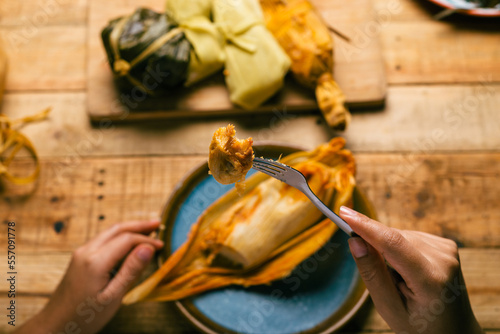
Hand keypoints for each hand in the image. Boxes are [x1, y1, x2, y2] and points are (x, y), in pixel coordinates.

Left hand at [16, 220, 163, 333]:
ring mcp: (81, 252)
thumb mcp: (113, 296)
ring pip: (109, 232)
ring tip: (148, 229)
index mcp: (95, 261)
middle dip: (139, 225)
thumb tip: (149, 248)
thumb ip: (131, 270)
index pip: (127, 239)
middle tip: (158, 223)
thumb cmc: (86, 316)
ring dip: (130, 229)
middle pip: (117, 229)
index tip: (162, 246)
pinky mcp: (80, 257)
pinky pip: (103, 240)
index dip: (146, 240)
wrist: (56, 325)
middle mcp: (86, 251)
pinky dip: (120, 236)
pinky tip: (130, 241)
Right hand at [339, 206, 482, 333]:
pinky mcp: (447, 245)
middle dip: (377, 247)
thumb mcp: (389, 307)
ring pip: (400, 235)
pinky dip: (402, 250)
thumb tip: (355, 241)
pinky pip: (410, 237)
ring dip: (390, 251)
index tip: (344, 213)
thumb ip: (372, 273)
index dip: (366, 226)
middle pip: (394, 238)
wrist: (454, 331)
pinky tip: (409, 271)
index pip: (392, 243)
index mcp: (430, 280)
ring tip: (401, 281)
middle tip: (383, 278)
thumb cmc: (419, 326)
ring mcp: (448, 250)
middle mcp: (444, 260)